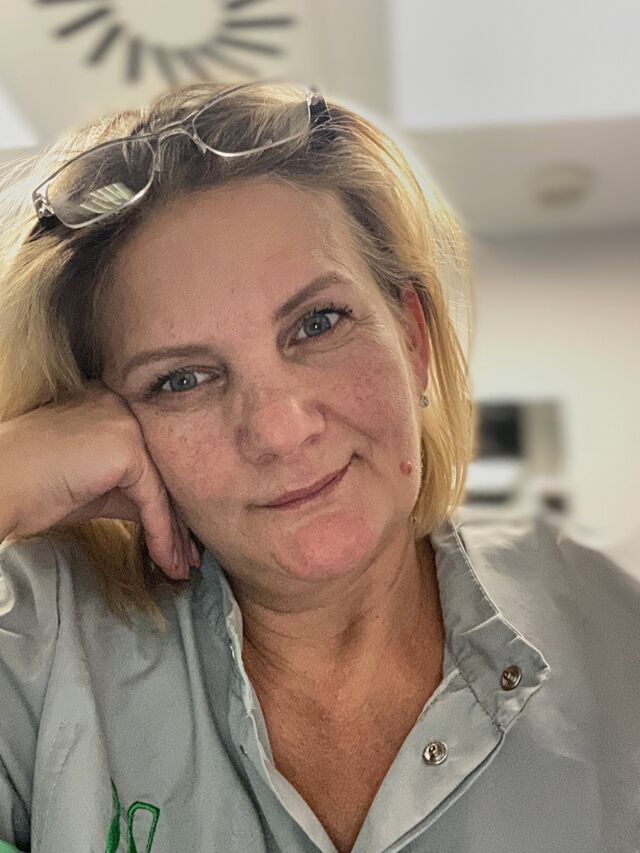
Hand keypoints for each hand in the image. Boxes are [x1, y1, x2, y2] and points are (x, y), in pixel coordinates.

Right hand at [0, 379, 196, 578]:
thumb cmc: (34, 485)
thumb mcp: (95, 482)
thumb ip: (131, 487)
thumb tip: (164, 513)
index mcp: (114, 403)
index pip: (154, 455)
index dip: (168, 497)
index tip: (181, 531)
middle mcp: (124, 404)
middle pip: (163, 469)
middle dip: (179, 516)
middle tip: (191, 553)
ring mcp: (127, 422)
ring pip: (163, 487)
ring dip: (175, 534)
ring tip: (183, 566)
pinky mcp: (126, 448)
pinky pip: (153, 500)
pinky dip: (161, 534)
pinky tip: (167, 560)